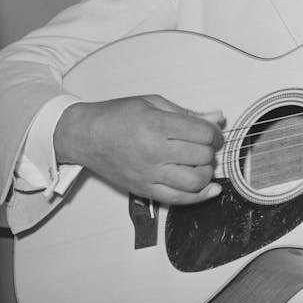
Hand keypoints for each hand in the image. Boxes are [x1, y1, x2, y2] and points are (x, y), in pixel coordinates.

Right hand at [55, 95, 224, 203]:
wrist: (84, 136)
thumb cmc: (117, 116)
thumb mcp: (154, 103)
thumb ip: (188, 113)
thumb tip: (218, 117)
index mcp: (157, 126)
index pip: (203, 133)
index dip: (214, 132)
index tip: (212, 131)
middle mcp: (154, 153)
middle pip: (202, 156)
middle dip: (211, 150)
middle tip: (208, 145)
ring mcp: (149, 174)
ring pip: (195, 181)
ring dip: (207, 172)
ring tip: (203, 162)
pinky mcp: (143, 190)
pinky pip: (178, 199)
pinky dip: (199, 196)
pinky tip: (211, 189)